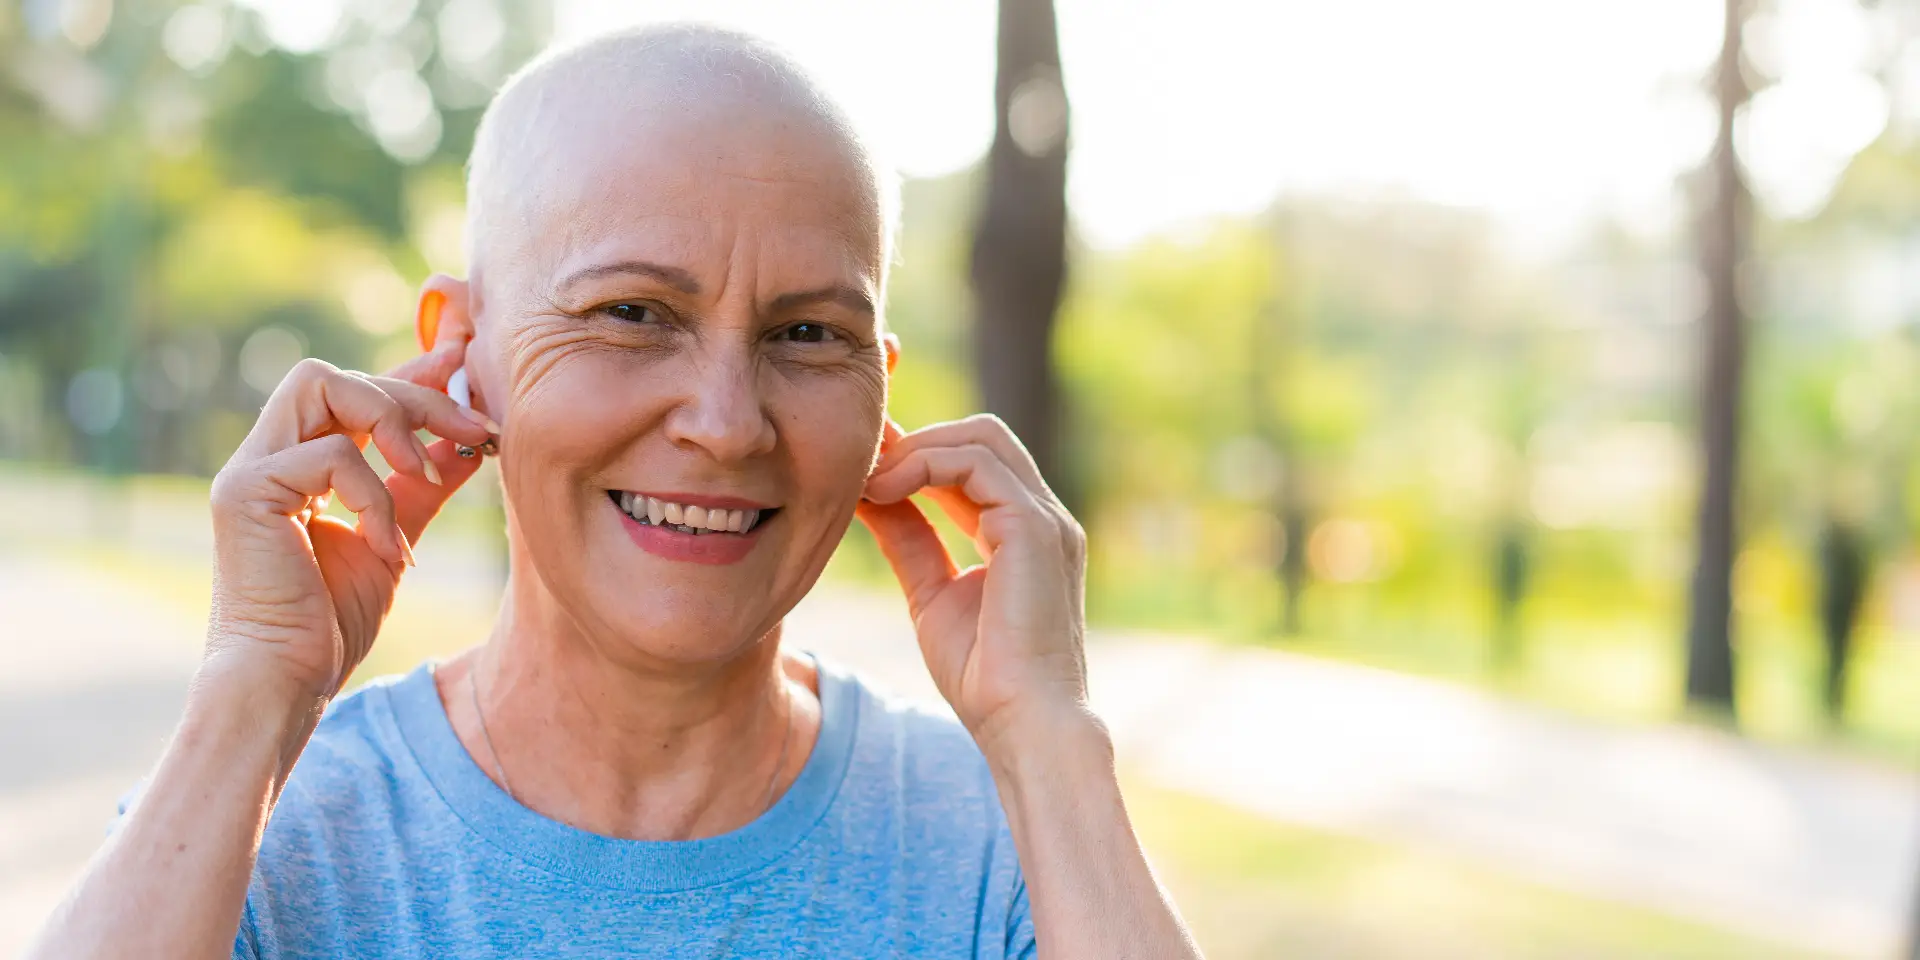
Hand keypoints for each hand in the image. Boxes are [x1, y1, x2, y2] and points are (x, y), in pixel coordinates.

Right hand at [203, 345, 495, 699]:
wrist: (287, 682)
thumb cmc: (329, 623)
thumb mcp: (393, 540)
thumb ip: (422, 489)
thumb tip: (468, 444)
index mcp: (294, 466)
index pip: (349, 392)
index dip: (407, 372)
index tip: (463, 366)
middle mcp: (265, 457)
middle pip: (335, 374)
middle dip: (414, 393)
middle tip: (474, 428)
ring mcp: (249, 470)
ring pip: (322, 383)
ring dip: (394, 424)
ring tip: (427, 479)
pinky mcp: (246, 492)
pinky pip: (332, 454)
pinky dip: (374, 495)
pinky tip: (387, 546)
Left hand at [857, 415, 1090, 754]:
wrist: (1023, 722)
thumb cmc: (985, 677)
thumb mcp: (932, 594)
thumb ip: (910, 540)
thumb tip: (869, 497)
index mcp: (1025, 532)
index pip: (975, 463)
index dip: (918, 454)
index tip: (863, 466)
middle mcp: (1042, 517)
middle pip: (982, 436)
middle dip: (918, 440)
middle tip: (862, 466)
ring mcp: (1044, 518)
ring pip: (980, 438)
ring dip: (915, 450)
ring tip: (867, 482)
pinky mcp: (1033, 527)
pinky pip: (976, 463)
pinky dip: (924, 465)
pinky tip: (883, 492)